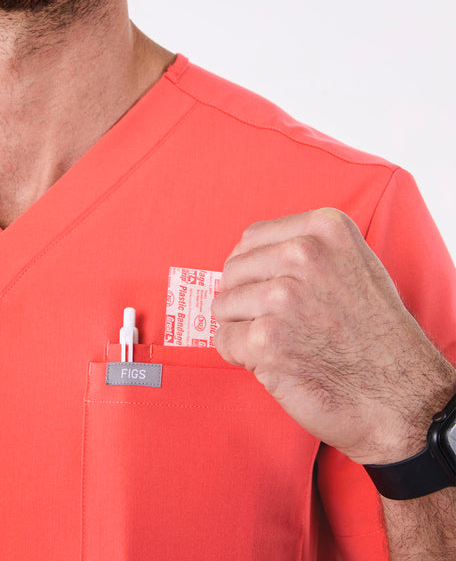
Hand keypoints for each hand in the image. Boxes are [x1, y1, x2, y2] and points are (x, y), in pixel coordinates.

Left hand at [212, 208, 455, 464]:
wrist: (403, 399)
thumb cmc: (376, 336)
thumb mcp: (352, 265)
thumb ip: (303, 251)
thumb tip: (246, 259)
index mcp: (324, 227)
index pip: (251, 238)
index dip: (253, 270)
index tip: (266, 289)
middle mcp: (303, 254)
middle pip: (233, 271)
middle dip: (244, 300)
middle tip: (276, 323)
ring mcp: (283, 296)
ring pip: (223, 305)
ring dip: (242, 328)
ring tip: (280, 342)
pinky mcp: (266, 339)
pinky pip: (223, 340)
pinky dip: (239, 355)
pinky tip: (273, 361)